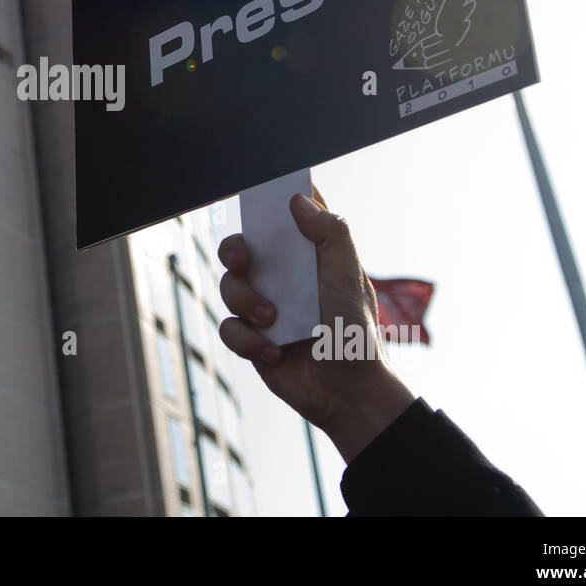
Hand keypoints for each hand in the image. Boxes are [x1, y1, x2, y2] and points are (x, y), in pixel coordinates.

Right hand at [217, 187, 415, 462]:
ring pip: (228, 286)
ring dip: (247, 301)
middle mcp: (283, 277)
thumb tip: (297, 200)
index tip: (263, 193)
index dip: (275, 200)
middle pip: (241, 246)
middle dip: (234, 249)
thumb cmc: (356, 332)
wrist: (348, 392)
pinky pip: (228, 328)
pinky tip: (274, 351)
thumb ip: (330, 233)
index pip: (289, 216)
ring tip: (273, 320)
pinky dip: (247, 340)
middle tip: (244, 259)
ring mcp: (265, 306)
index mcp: (309, 256)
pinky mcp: (252, 338)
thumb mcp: (349, 277)